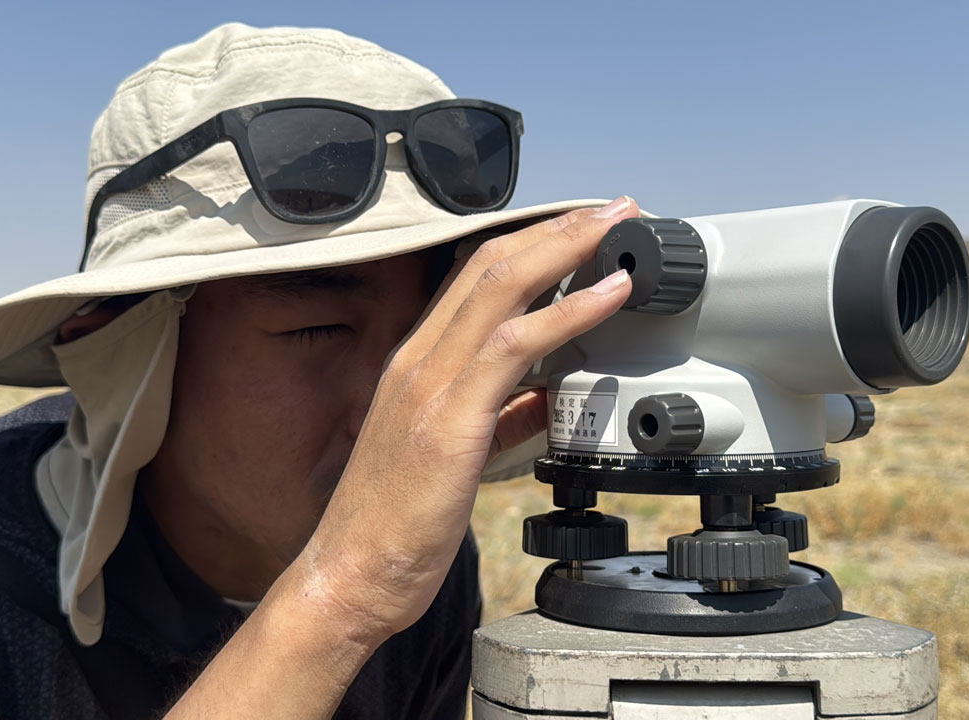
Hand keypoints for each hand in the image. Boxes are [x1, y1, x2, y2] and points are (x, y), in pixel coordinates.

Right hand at [297, 196, 638, 642]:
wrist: (351, 576)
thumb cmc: (397, 524)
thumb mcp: (454, 457)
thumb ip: (500, 417)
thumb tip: (546, 397)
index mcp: (416, 365)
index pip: (474, 279)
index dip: (531, 244)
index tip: (580, 230)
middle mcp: (417, 361)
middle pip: (489, 265)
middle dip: (556, 228)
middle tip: (612, 207)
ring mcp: (428, 385)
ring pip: (500, 287)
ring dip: (566, 248)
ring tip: (617, 226)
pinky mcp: (448, 419)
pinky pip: (514, 346)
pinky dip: (568, 311)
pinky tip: (608, 295)